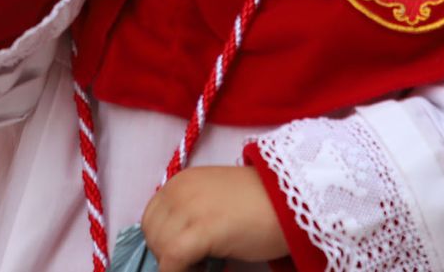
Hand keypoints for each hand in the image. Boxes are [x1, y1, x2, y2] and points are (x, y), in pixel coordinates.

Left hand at [141, 166, 288, 270]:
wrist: (292, 200)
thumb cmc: (260, 204)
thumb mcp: (214, 200)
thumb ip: (191, 214)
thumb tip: (174, 245)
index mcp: (181, 181)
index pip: (151, 219)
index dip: (163, 242)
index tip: (182, 255)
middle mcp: (179, 190)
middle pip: (153, 235)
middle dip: (169, 254)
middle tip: (197, 263)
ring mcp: (189, 208)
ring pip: (161, 249)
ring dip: (177, 264)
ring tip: (205, 265)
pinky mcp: (202, 229)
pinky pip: (173, 260)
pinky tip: (206, 270)